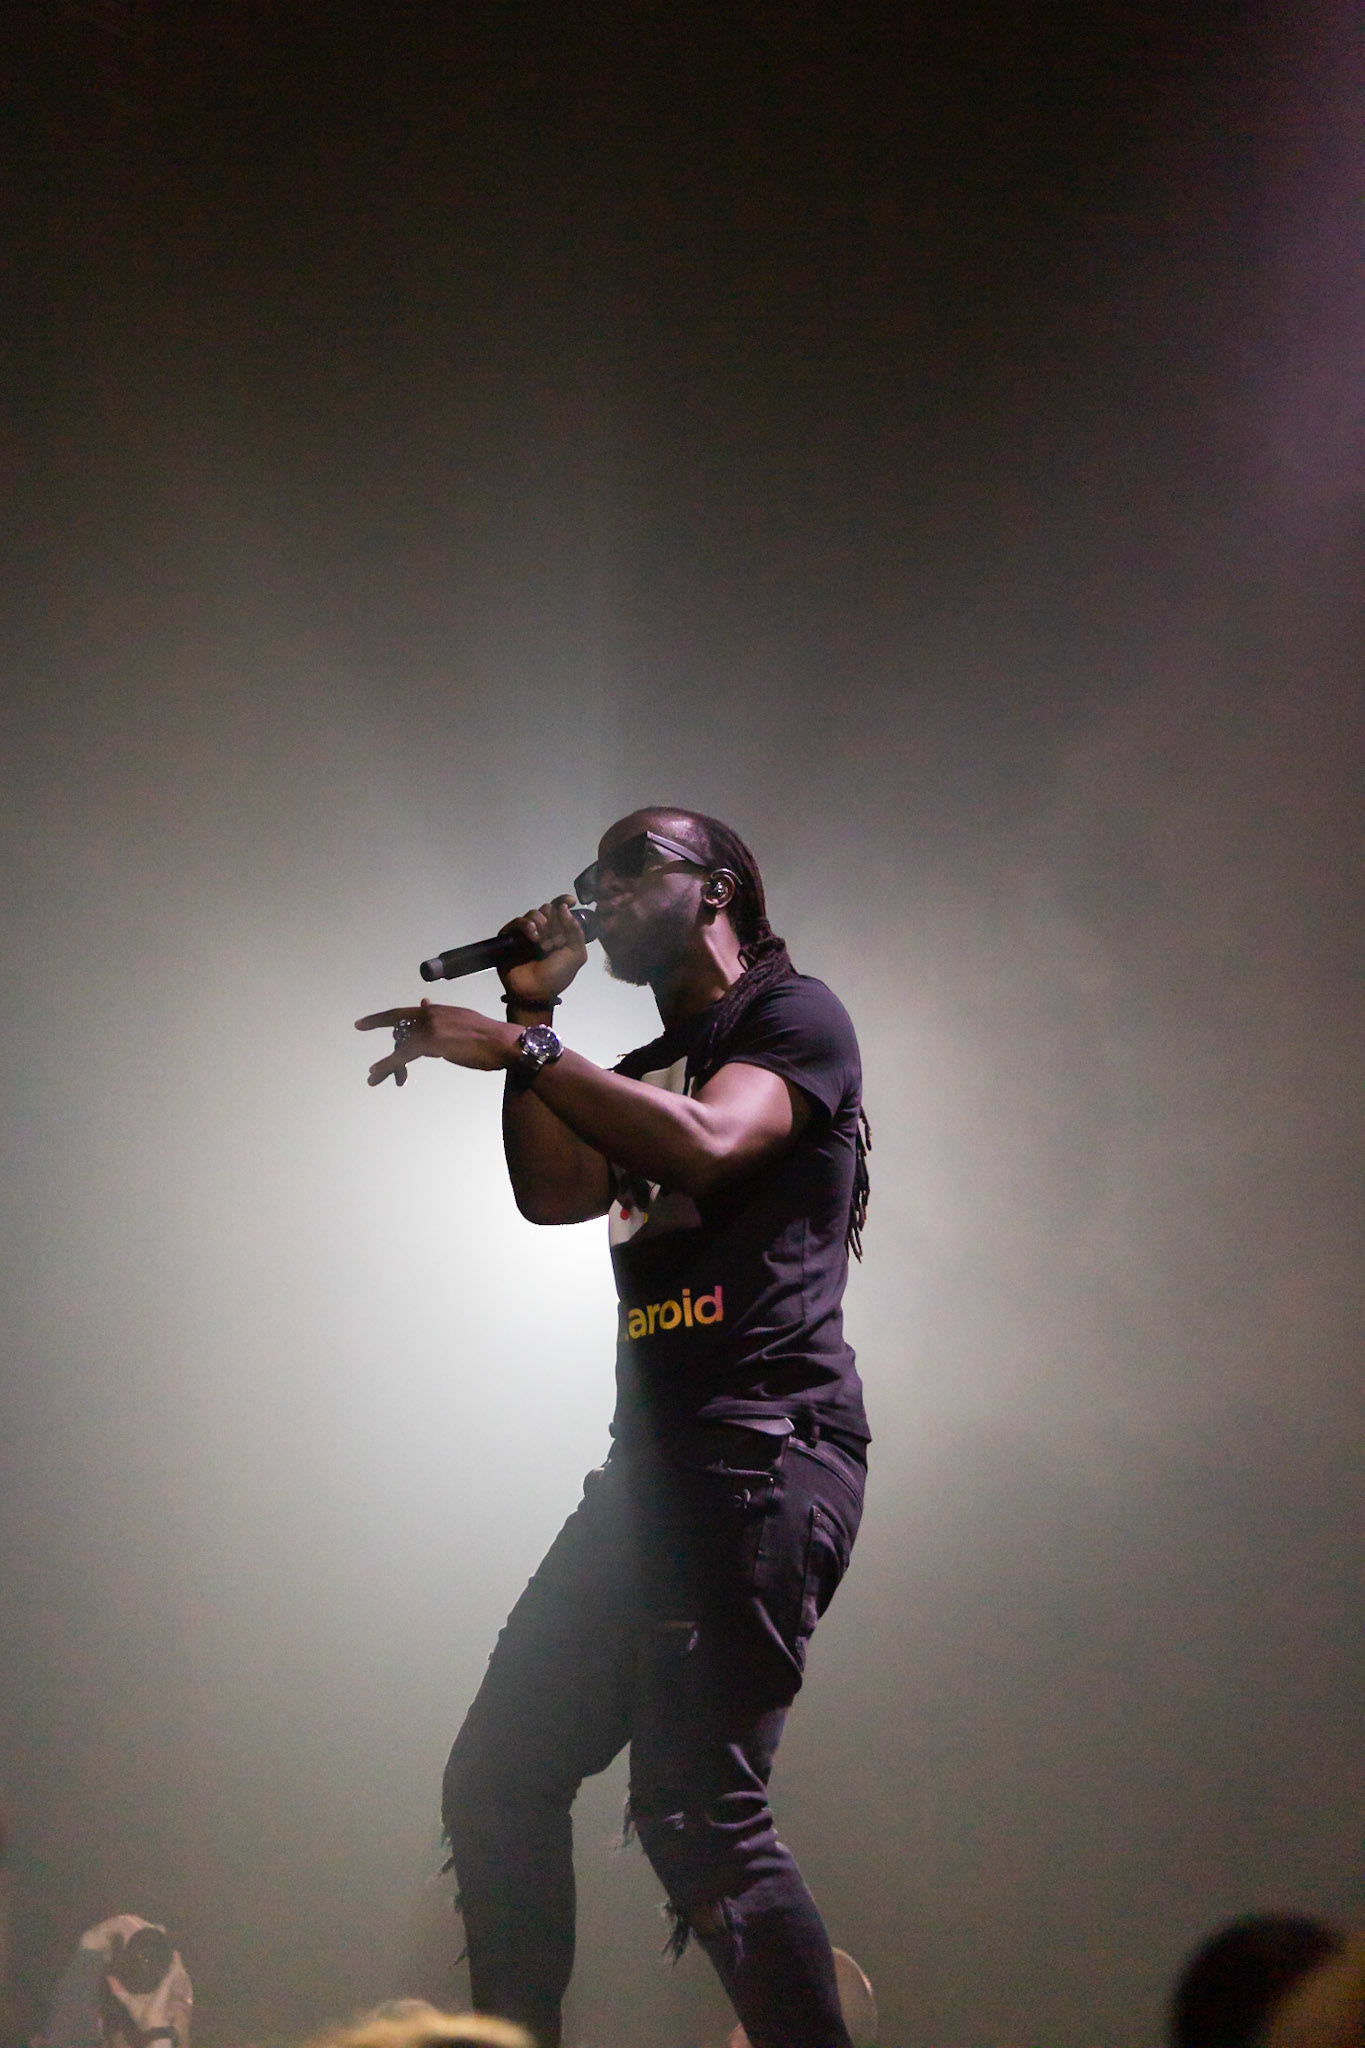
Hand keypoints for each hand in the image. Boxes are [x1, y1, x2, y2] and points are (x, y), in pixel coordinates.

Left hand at [355, 999, 512, 1086]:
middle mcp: (430, 1015)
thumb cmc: (490, 1037)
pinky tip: (376, 1074)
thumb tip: (424, 1003)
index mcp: (437, 1010)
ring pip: (399, 1045)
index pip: (403, 1013)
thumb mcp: (462, 1020)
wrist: (504, 1043)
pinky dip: (387, 1066)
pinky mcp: (431, 1043)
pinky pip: (402, 1056)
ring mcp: (430, 1028)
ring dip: (386, 1065)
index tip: (362, 1024)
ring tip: (374, 1076)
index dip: (380, 1019)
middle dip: (394, 1053)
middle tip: (383, 1070)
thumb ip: (441, 1016)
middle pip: (400, 1033)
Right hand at [499, 894, 587, 1007]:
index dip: (565, 902)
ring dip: (542, 927)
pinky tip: (533, 937)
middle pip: (548, 909)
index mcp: (559, 933)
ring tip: (543, 945)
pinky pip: (519, 921)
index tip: (571, 901)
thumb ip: (575, 930)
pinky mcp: (511, 936)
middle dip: (554, 922)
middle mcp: (543, 930)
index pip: (561, 910)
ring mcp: (526, 933)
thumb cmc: (556, 976)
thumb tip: (565, 906)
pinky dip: (527, 926)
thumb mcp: (576, 955)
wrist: (535, 992)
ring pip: (534, 913)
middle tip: (555, 941)